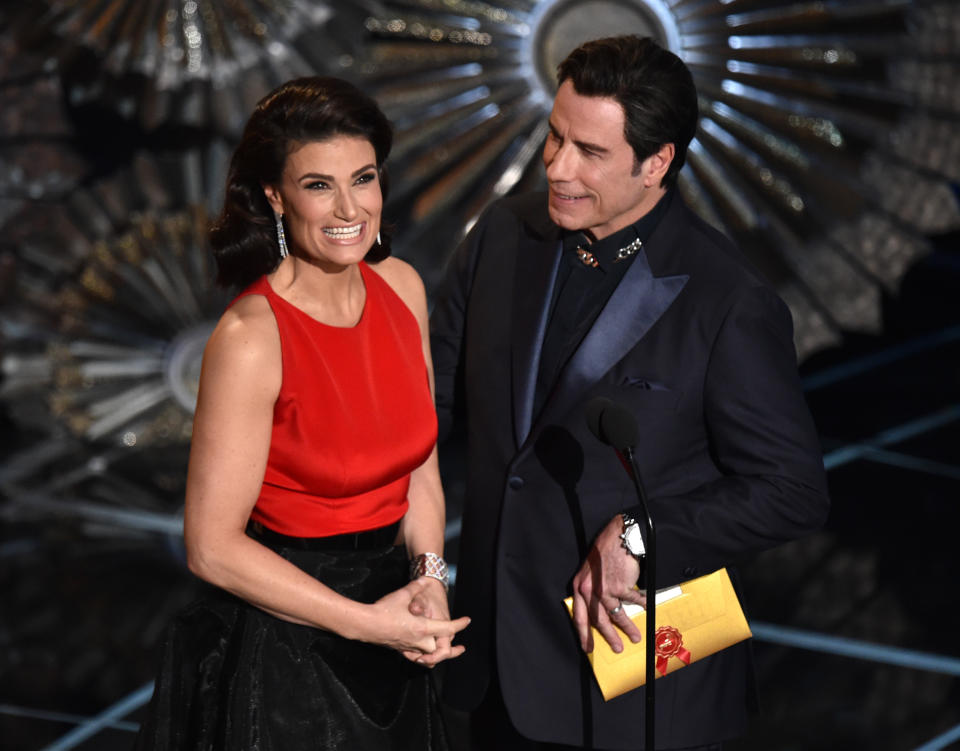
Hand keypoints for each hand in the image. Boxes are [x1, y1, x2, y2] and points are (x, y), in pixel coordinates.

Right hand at [362, 578, 468, 659]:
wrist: (365, 625)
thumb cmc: (384, 610)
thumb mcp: (402, 594)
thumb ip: (416, 587)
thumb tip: (424, 580)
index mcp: (422, 627)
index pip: (447, 629)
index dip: (459, 625)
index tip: (467, 621)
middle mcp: (418, 640)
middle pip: (439, 649)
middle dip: (450, 649)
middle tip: (460, 648)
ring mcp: (408, 646)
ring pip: (427, 656)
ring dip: (437, 654)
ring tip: (444, 653)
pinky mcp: (399, 648)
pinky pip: (415, 656)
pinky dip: (422, 656)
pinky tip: (422, 654)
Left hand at [571, 514, 645, 653]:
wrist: (619, 537)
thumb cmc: (604, 552)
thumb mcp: (590, 572)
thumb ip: (591, 590)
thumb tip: (601, 612)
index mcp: (579, 587)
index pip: (579, 616)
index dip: (583, 634)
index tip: (588, 648)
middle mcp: (589, 590)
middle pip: (598, 620)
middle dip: (609, 637)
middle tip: (617, 649)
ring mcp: (605, 589)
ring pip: (617, 615)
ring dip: (627, 627)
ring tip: (635, 637)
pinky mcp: (621, 587)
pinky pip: (633, 600)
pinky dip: (640, 604)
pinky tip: (645, 607)